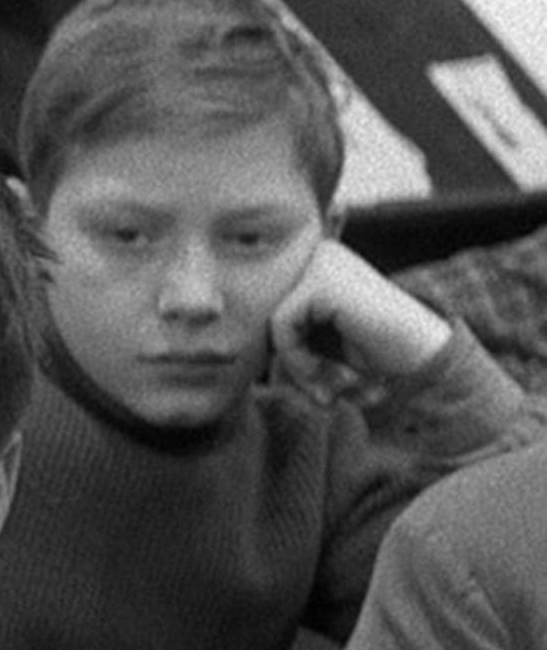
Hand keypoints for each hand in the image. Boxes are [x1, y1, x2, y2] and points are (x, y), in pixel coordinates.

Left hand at [269, 239, 449, 405]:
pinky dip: (299, 359)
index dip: (287, 355)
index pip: (269, 311)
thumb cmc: (376, 357)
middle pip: (266, 316)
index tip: (319, 388)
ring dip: (297, 367)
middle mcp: (317, 253)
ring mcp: (320, 263)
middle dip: (290, 363)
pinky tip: (338, 374)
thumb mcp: (319, 344)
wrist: (428, 362)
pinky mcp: (322, 283)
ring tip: (333, 389)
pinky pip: (280, 327)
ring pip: (270, 324)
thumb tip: (221, 347)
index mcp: (314, 262)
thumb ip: (282, 336)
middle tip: (325, 397)